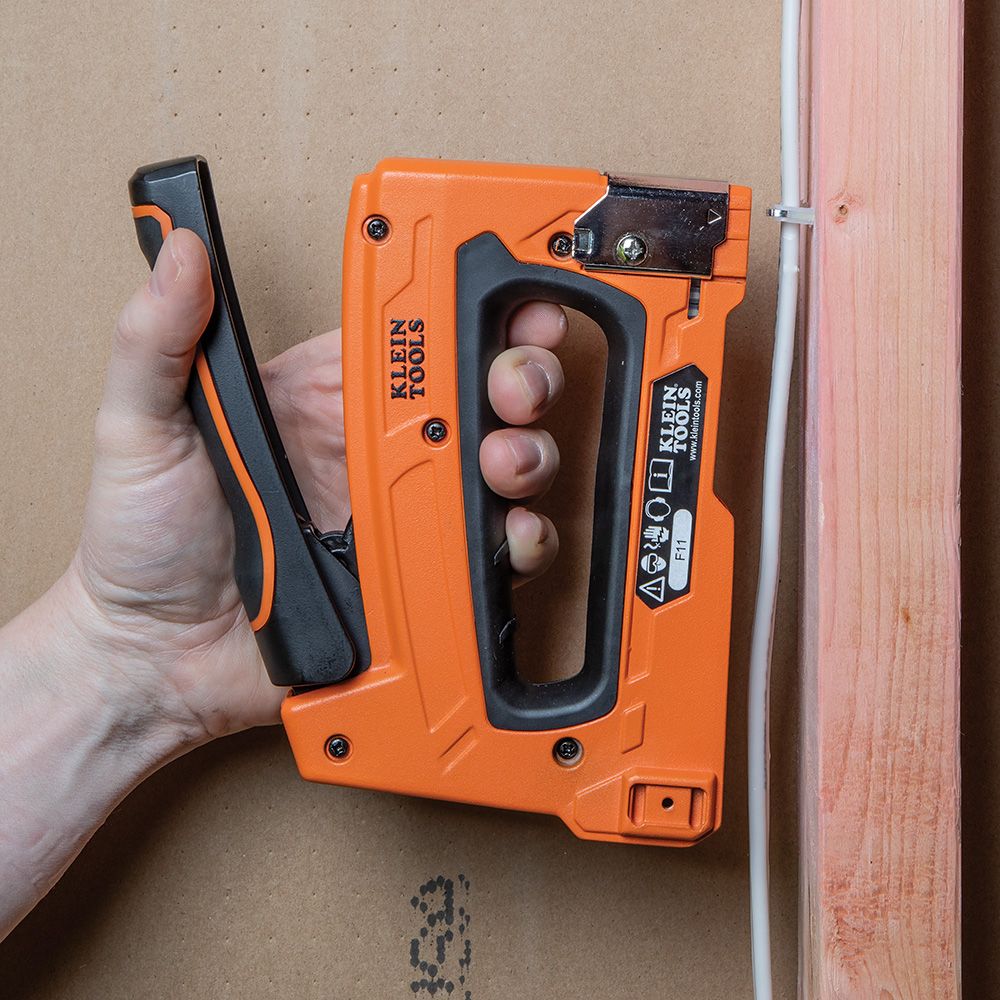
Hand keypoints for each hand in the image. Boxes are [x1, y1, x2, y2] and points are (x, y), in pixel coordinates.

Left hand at [66, 229, 567, 744]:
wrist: (158, 659)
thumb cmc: (141, 543)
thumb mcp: (138, 431)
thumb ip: (157, 342)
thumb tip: (181, 252)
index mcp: (319, 399)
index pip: (409, 338)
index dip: (462, 313)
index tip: (502, 292)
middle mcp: (372, 451)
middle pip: (472, 398)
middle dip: (517, 378)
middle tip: (515, 387)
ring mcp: (401, 516)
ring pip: (496, 469)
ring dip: (527, 454)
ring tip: (506, 463)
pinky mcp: (417, 577)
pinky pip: (487, 554)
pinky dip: (521, 541)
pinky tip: (509, 534)